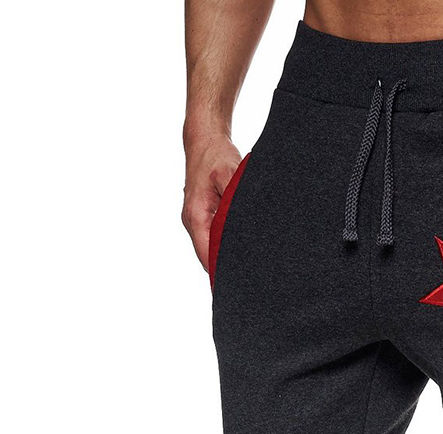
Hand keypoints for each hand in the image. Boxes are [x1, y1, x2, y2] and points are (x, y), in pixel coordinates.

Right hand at [182, 132, 242, 270]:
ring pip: (210, 247)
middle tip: (250, 280)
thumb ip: (234, 203)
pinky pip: (212, 237)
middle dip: (226, 269)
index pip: (207, 256)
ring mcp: (196, 220)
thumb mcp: (230, 176)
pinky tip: (240, 249)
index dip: (222, 273)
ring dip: (225, 257)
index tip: (238, 283)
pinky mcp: (202, 215)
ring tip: (247, 269)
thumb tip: (243, 227)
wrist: (204, 140)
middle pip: (208, 256)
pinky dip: (224, 244)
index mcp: (196, 216)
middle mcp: (192, 221)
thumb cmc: (216, 156)